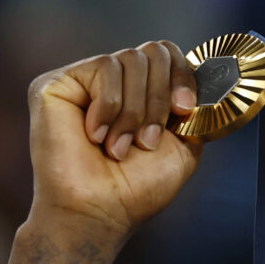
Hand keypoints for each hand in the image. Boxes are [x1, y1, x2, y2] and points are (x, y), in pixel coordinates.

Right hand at [27, 40, 202, 242]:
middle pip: (153, 52)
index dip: (182, 76)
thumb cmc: (137, 190)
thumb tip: (206, 84)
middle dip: (159, 99)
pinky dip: (110, 106)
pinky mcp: (57, 83)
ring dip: (135, 111)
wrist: (101, 211)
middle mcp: (114, 83)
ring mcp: (85, 82)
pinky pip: (103, 67)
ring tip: (120, 147)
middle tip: (148, 140)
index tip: (185, 110)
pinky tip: (96, 136)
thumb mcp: (184, 148)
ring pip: (130, 60)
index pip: (168, 55)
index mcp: (142, 95)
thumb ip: (194, 112)